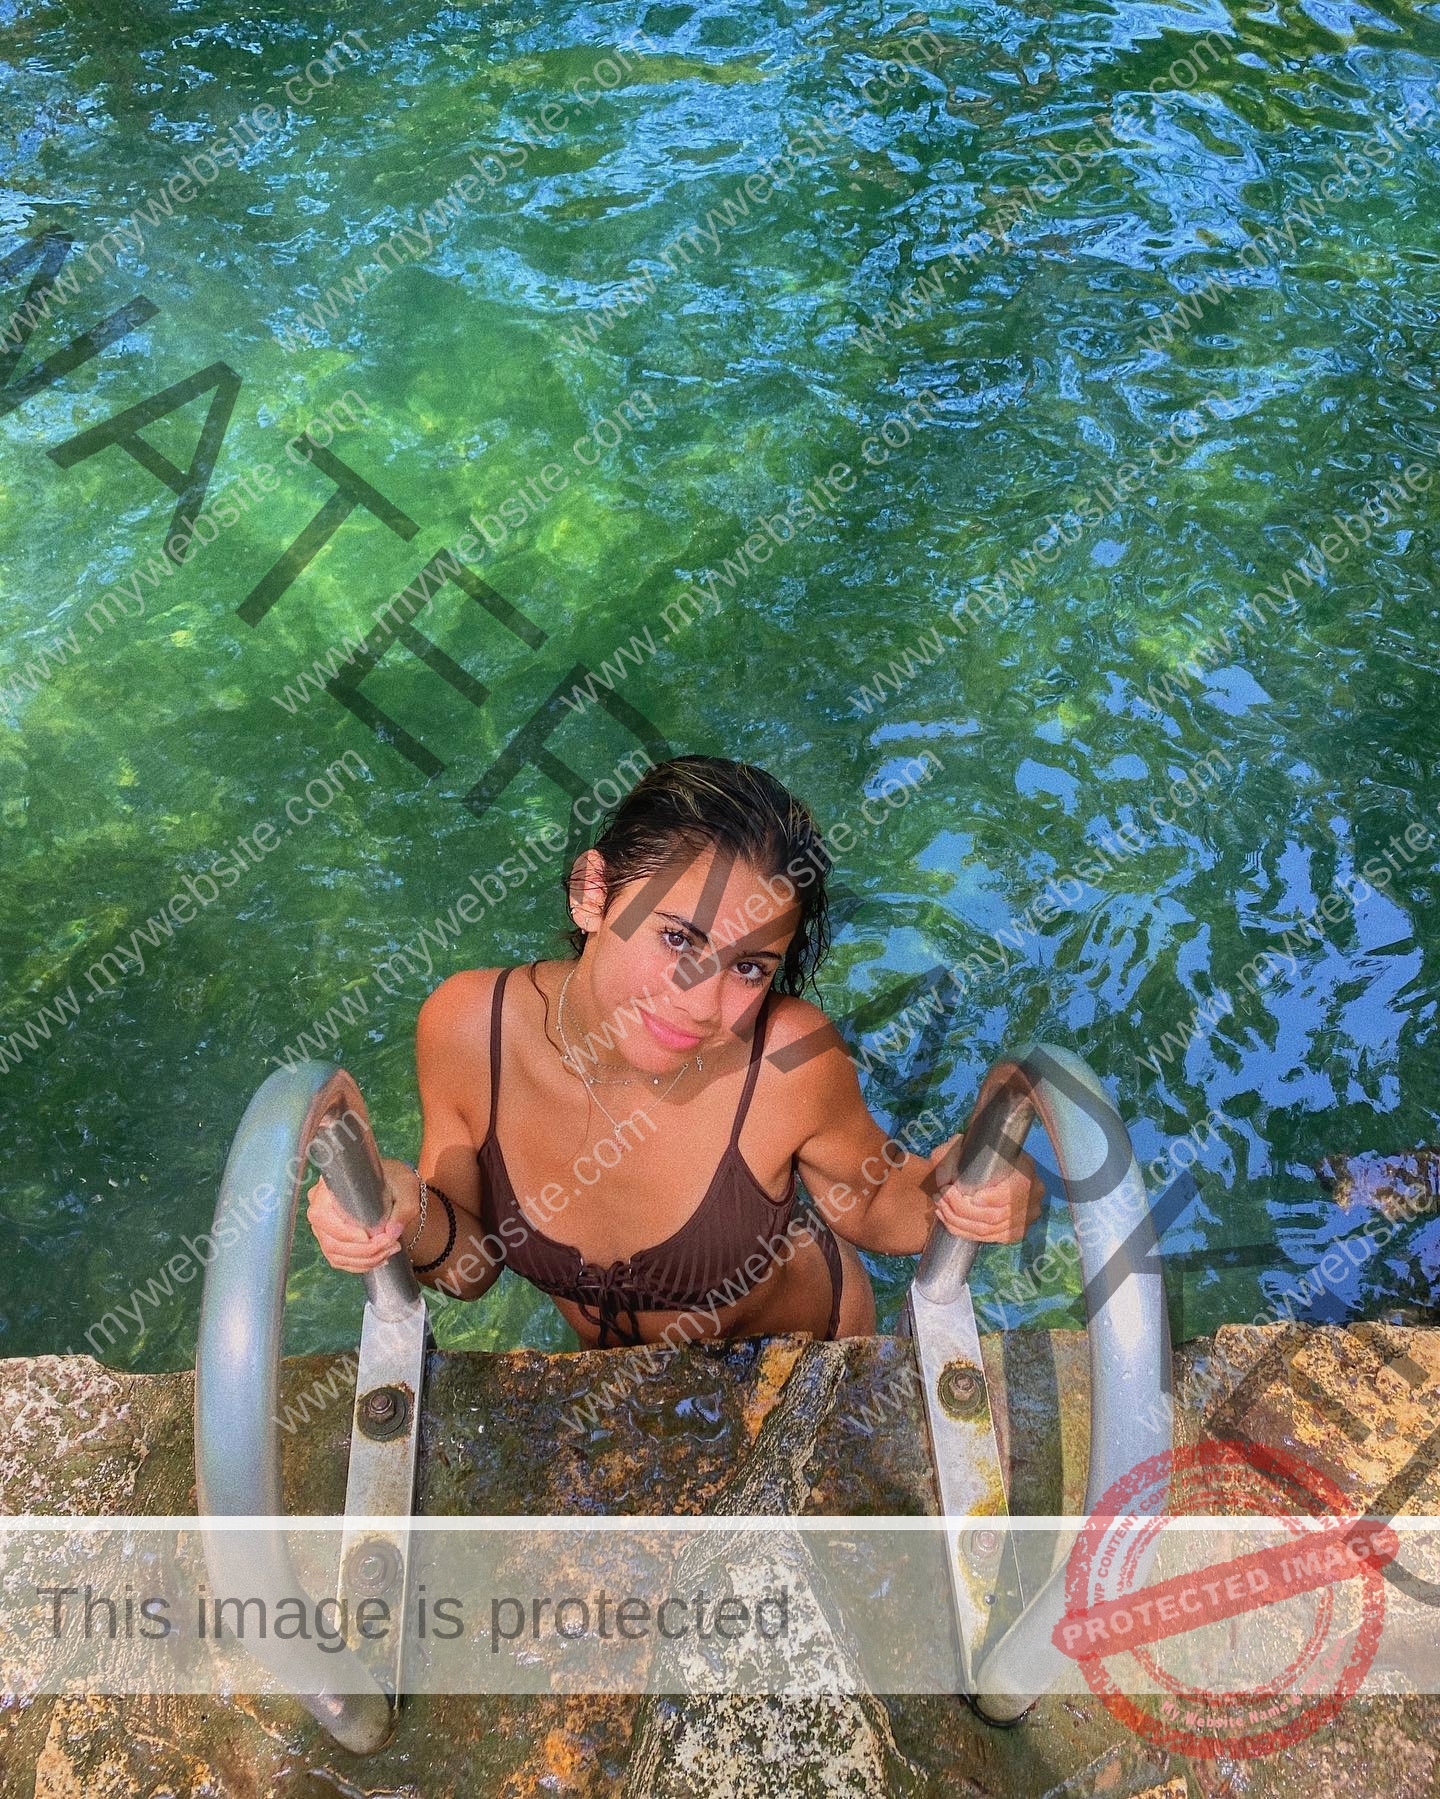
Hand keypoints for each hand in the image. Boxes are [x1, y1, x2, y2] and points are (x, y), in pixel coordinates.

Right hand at [306, 1157, 419, 1273]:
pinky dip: (359, 1264)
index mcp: (329, 1187)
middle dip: (364, 1250)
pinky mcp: (329, 1239)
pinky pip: (338, 1260)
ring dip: (365, 1259)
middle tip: (390, 1245)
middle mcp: (318, 1205)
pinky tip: (379, 1259)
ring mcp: (322, 1226)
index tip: (373, 1236)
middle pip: (331, 1241)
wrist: (393, 1185)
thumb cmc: (395, 1181)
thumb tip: (391, 1232)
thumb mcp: (406, 1188)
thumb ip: (403, 1209)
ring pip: (335, 1254)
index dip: (347, 1233)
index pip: (324, 1216)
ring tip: (389, 1251)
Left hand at [927, 1134, 1043, 1243]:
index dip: (985, 1199)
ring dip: (958, 1222)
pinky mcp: (1016, 1232)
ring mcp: (1027, 1218)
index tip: (958, 1191)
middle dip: (961, 1210)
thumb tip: (943, 1181)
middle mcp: (1032, 1197)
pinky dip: (965, 1232)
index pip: (1009, 1194)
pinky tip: (950, 1221)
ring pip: (988, 1230)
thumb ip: (949, 1158)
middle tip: (940, 1197)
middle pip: (994, 1216)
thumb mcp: (963, 1146)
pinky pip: (989, 1239)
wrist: (994, 1163)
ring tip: (940, 1208)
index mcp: (1026, 1172)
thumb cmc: (977, 1151)